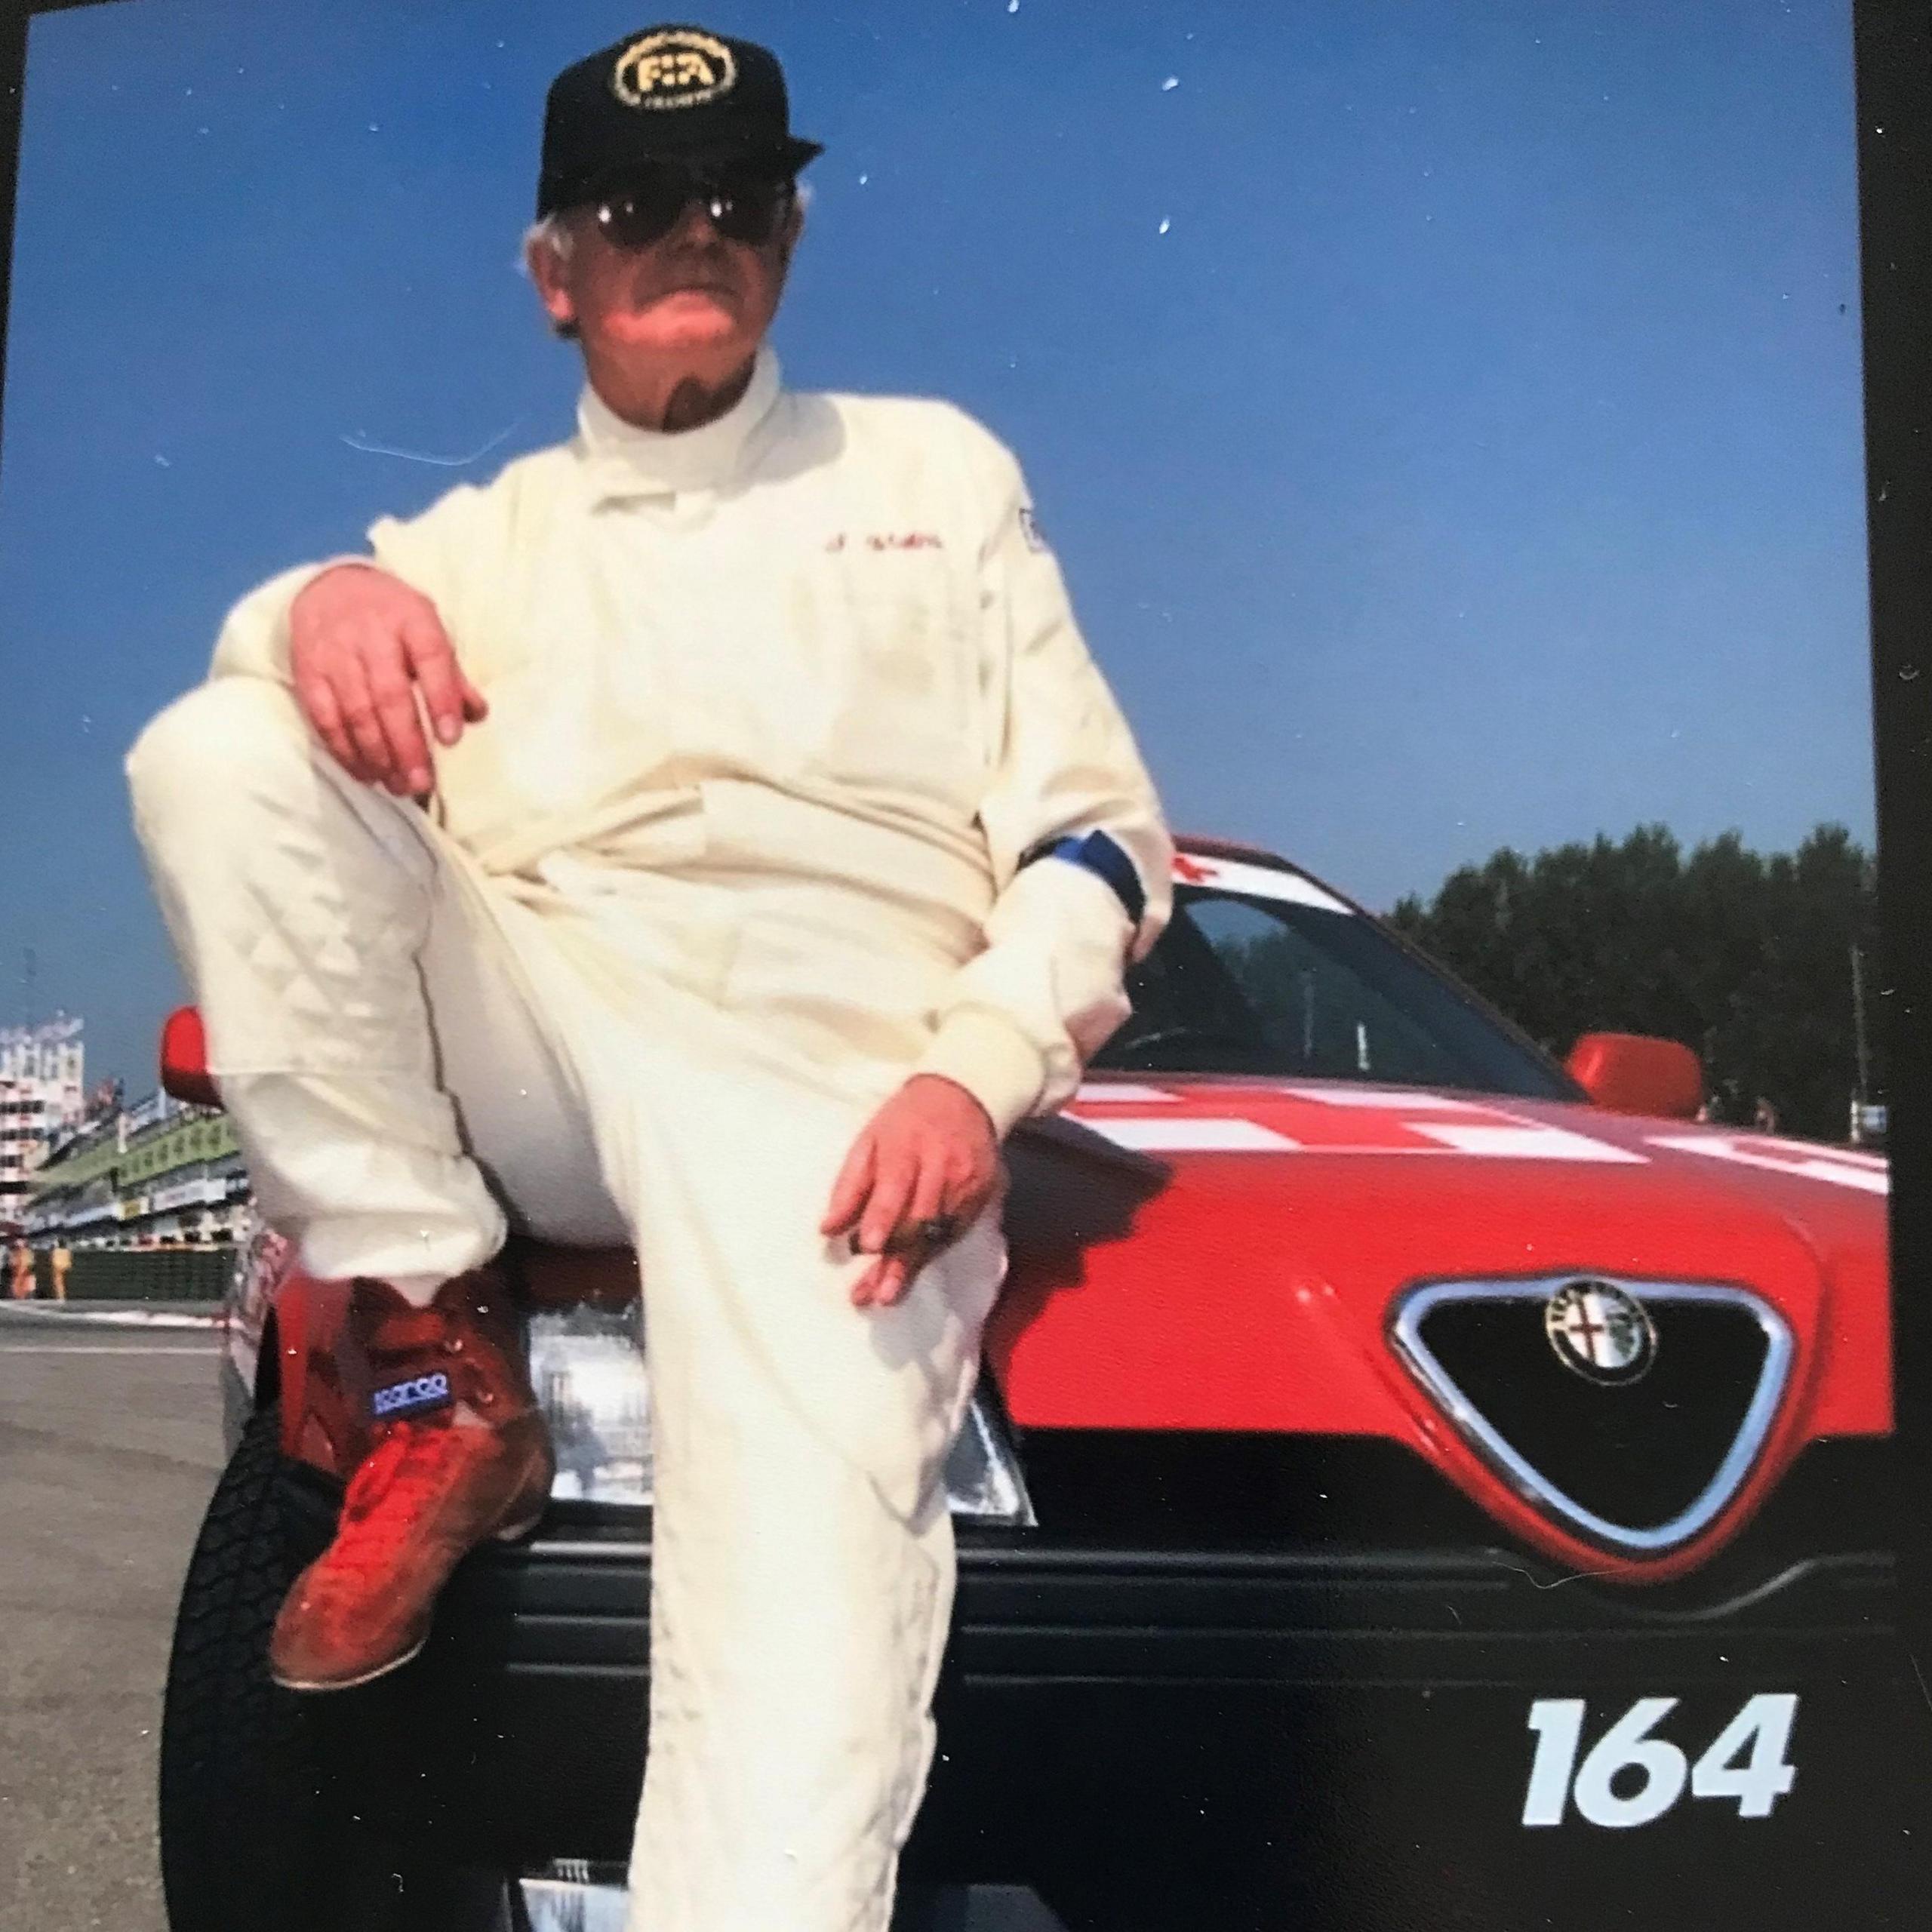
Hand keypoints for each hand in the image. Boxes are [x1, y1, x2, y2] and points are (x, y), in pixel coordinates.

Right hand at [289, 563, 487, 795]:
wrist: (331, 586)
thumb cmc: (393, 617)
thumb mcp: (429, 629)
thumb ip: (452, 674)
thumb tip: (476, 715)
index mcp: (412, 619)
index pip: (431, 659)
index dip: (441, 700)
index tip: (451, 740)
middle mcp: (371, 634)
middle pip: (389, 696)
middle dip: (407, 745)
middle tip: (421, 783)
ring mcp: (335, 653)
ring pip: (356, 712)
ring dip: (378, 756)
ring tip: (397, 786)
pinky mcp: (307, 671)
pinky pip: (324, 718)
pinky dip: (345, 750)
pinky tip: (364, 773)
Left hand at [821, 1075, 1000, 1307]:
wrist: (965, 1095)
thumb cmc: (905, 1120)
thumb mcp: (869, 1139)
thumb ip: (850, 1183)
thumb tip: (828, 1228)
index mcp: (907, 1148)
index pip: (895, 1188)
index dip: (883, 1218)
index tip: (869, 1246)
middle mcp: (941, 1168)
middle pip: (918, 1221)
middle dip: (896, 1260)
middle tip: (874, 1294)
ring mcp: (966, 1185)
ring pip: (938, 1233)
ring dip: (911, 1267)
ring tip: (888, 1295)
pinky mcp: (983, 1196)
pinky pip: (956, 1232)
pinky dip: (932, 1254)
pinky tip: (912, 1272)